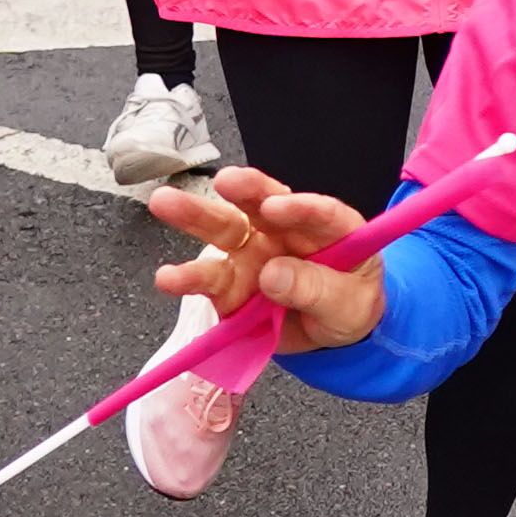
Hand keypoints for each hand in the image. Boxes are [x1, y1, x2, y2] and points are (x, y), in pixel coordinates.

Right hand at [139, 163, 384, 353]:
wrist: (327, 336)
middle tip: (224, 180)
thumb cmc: (347, 307)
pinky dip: (186, 278)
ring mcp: (252, 256)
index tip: (275, 207)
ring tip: (164, 203)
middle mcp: (284, 232)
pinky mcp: (229, 285)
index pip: (318, 212)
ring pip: (223, 229)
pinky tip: (168, 278)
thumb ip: (319, 289)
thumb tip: (273, 275)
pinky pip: (207, 279)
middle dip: (242, 189)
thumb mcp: (350, 306)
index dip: (298, 206)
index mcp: (328, 229)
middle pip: (262, 204)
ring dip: (194, 215)